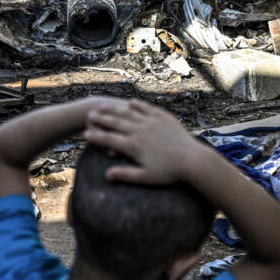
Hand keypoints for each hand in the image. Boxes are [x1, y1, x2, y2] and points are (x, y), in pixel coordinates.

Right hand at [83, 99, 205, 184]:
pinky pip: (147, 109)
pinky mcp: (163, 118)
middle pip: (115, 123)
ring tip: (104, 106)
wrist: (194, 160)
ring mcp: (151, 122)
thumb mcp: (146, 177)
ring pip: (128, 113)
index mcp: (134, 146)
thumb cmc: (170, 172)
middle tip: (90, 115)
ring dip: (115, 109)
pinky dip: (137, 105)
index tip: (85, 134)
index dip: (96, 137)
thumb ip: (126, 175)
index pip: (109, 139)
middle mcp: (140, 131)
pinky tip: (130, 102)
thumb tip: (107, 175)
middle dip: (101, 119)